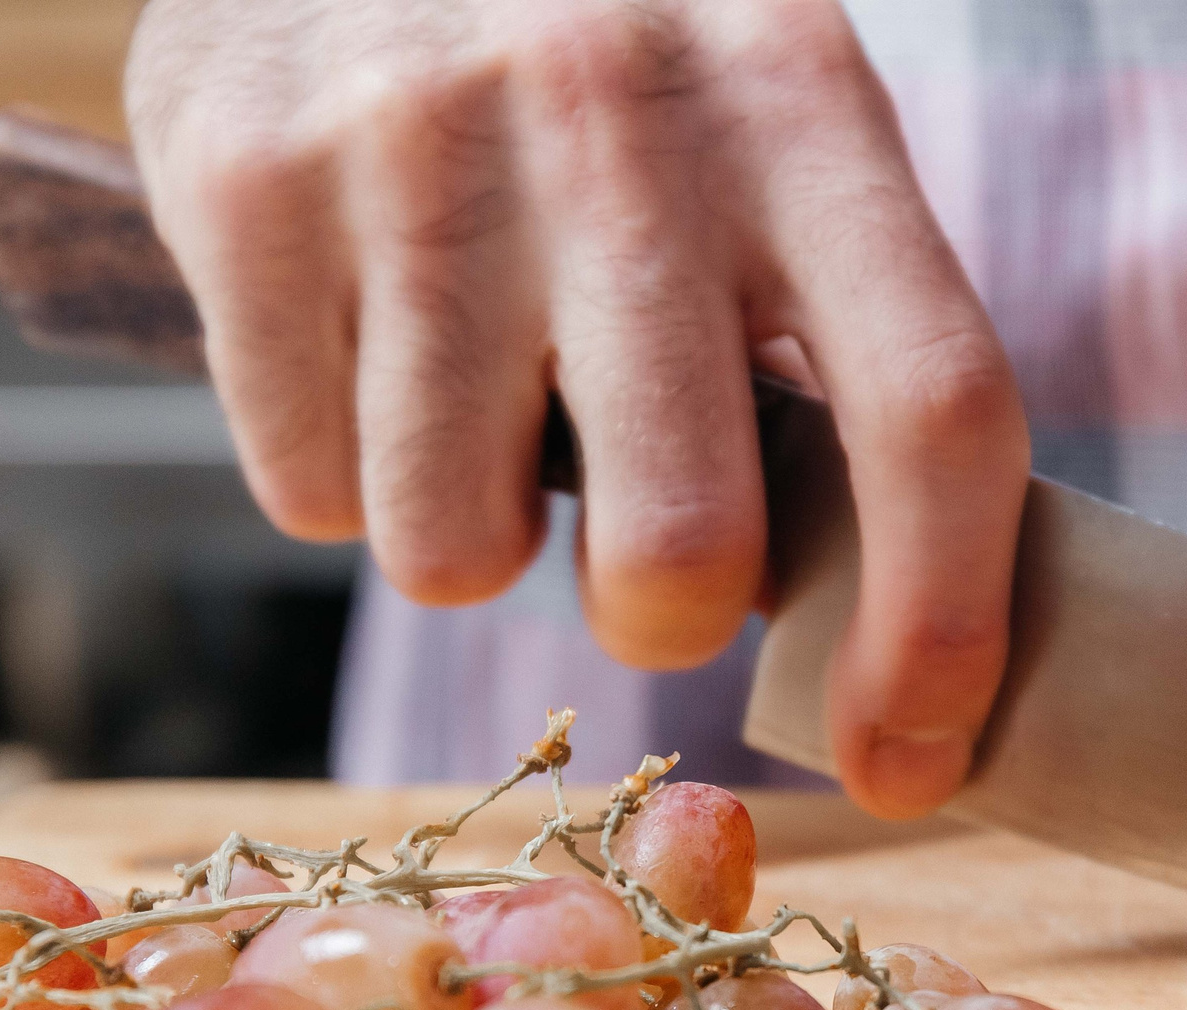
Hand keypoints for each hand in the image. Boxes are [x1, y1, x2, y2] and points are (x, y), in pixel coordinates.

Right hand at [124, 0, 1028, 817]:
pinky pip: (311, 493)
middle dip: (664, 615)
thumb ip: (836, 331)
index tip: (909, 762)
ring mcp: (415, 148)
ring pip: (454, 552)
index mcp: (801, 101)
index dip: (941, 626)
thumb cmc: (604, 60)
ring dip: (475, 532)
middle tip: (644, 561)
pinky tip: (364, 345)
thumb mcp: (763, 121)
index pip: (932, 407)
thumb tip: (896, 620)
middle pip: (679, 544)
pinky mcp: (245, 183)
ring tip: (476, 398)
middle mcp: (616, 113)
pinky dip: (343, 472)